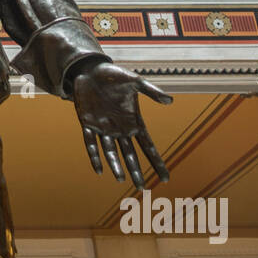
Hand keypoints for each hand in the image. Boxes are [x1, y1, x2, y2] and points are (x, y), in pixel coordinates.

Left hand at [70, 60, 171, 187]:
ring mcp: (103, 128)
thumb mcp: (135, 81)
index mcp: (134, 121)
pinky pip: (91, 144)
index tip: (165, 178)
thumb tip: (170, 101)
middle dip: (136, 171)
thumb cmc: (114, 75)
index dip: (156, 162)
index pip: (148, 146)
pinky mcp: (88, 124)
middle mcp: (120, 129)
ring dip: (116, 166)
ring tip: (121, 180)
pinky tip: (99, 170)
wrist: (90, 70)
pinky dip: (95, 156)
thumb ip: (151, 91)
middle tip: (142, 188)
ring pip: (111, 152)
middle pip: (130, 155)